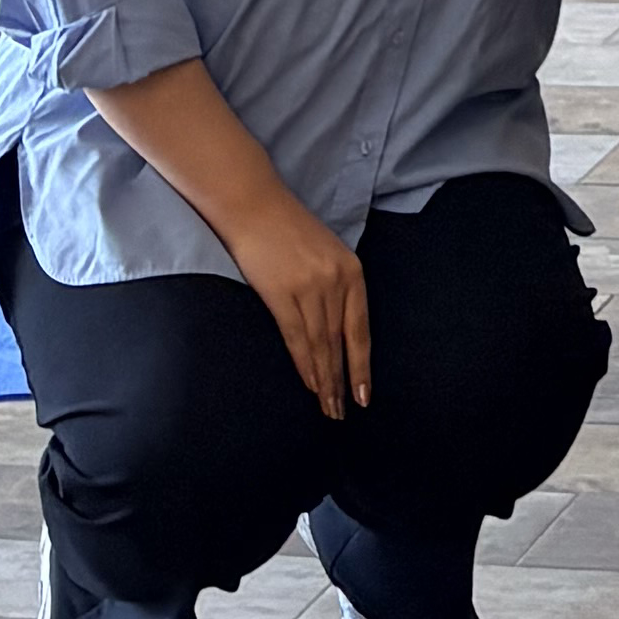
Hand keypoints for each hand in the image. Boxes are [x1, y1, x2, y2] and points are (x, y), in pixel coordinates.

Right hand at [219, 194, 372, 418]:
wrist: (254, 206)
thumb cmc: (288, 230)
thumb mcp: (327, 253)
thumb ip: (337, 286)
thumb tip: (338, 329)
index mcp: (352, 272)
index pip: (361, 329)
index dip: (362, 365)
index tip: (364, 394)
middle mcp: (336, 282)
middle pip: (342, 342)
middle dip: (344, 380)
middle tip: (343, 412)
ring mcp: (309, 288)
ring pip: (320, 345)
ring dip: (323, 379)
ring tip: (326, 406)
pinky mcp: (281, 293)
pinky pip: (296, 337)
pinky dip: (304, 363)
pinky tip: (308, 383)